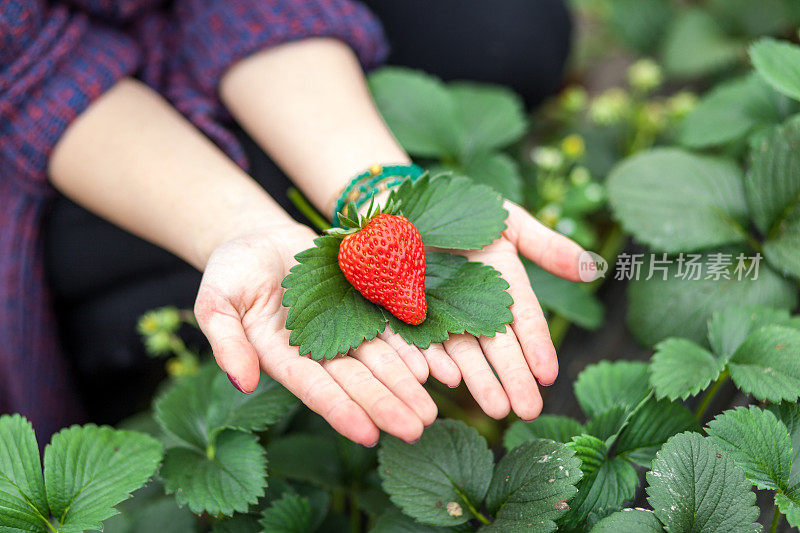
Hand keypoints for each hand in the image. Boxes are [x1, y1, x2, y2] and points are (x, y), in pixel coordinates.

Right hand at [194, 223, 436, 446]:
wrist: (262, 238)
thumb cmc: (231, 270)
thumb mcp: (215, 300)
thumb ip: (226, 340)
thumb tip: (242, 383)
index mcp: (281, 356)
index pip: (314, 388)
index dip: (340, 410)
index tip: (368, 435)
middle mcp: (318, 350)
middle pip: (356, 380)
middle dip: (385, 405)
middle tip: (417, 430)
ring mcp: (344, 328)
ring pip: (380, 361)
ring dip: (406, 386)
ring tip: (432, 411)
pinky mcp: (363, 305)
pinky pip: (391, 328)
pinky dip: (411, 348)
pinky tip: (434, 368)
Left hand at [380, 202, 587, 420]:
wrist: (404, 204)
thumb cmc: (462, 208)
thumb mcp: (509, 222)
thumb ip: (546, 246)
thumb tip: (592, 268)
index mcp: (504, 288)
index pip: (525, 321)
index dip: (537, 347)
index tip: (550, 375)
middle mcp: (474, 307)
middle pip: (497, 347)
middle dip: (514, 379)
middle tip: (528, 411)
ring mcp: (440, 314)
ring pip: (462, 352)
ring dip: (479, 381)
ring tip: (496, 409)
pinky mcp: (404, 315)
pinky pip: (416, 338)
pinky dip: (430, 357)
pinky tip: (442, 377)